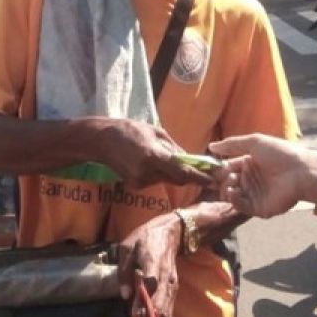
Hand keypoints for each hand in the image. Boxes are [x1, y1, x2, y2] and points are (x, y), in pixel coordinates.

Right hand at [93, 118, 211, 187]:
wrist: (101, 140)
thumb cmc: (129, 130)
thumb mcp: (156, 132)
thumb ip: (174, 148)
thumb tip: (190, 160)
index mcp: (153, 156)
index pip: (182, 172)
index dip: (200, 177)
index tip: (215, 178)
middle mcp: (147, 172)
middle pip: (178, 179)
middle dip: (190, 175)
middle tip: (204, 170)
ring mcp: (140, 181)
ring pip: (167, 180)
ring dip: (173, 173)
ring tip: (165, 156)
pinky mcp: (135, 185)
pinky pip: (156, 181)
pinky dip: (161, 174)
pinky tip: (153, 161)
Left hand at [117, 212, 182, 316]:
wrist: (172, 232)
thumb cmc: (146, 238)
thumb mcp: (127, 247)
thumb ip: (124, 271)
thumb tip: (124, 296)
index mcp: (153, 264)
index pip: (150, 287)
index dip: (143, 304)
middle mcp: (165, 278)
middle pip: (160, 307)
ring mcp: (172, 285)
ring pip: (166, 313)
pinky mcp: (173, 290)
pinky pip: (168, 310)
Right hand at [209, 134, 316, 217]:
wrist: (301, 172)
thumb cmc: (279, 154)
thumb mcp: (254, 142)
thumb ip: (232, 145)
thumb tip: (211, 146)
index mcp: (250, 163)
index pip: (228, 167)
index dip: (218, 168)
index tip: (209, 168)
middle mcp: (251, 179)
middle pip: (228, 182)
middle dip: (222, 179)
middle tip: (225, 176)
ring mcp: (255, 195)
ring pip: (232, 195)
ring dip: (227, 189)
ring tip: (231, 183)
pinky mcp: (259, 208)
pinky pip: (241, 206)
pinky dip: (234, 200)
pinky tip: (232, 192)